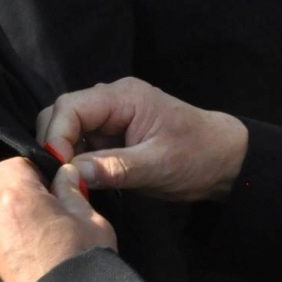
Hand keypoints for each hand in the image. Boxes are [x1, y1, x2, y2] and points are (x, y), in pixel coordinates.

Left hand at [0, 159, 116, 281]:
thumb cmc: (85, 272)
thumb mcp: (93, 222)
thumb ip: (72, 193)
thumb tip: (64, 176)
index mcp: (16, 199)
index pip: (13, 165)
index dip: (33, 174)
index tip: (49, 188)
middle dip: (18, 200)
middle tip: (47, 219)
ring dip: (7, 229)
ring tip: (37, 251)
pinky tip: (24, 271)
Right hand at [37, 77, 248, 201]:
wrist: (225, 159)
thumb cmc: (199, 156)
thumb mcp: (159, 166)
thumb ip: (116, 168)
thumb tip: (73, 173)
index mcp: (123, 97)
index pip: (69, 107)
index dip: (56, 137)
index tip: (60, 170)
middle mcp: (111, 101)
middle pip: (61, 115)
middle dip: (56, 146)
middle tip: (64, 181)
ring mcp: (110, 117)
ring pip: (67, 131)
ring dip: (65, 157)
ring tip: (75, 184)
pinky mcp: (111, 135)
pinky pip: (81, 145)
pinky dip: (77, 163)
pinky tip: (85, 182)